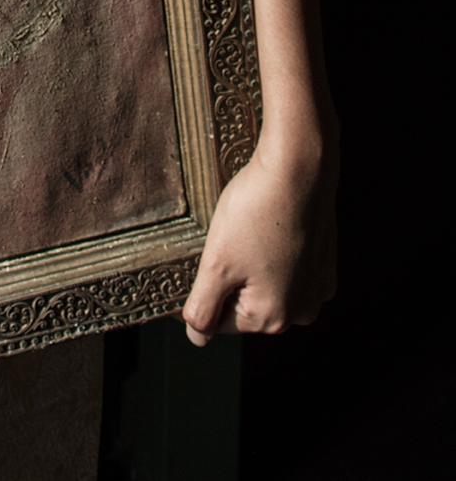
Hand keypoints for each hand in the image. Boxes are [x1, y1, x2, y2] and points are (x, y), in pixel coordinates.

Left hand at [182, 136, 337, 342]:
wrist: (299, 168)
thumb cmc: (256, 211)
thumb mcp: (217, 261)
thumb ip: (204, 306)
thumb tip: (197, 337)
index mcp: (272, 317)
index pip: (218, 321)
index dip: (195, 297)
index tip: (180, 273)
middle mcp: (301, 311)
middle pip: (245, 305)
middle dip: (226, 279)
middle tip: (215, 243)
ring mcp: (317, 287)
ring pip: (267, 286)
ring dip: (249, 268)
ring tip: (240, 232)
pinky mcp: (325, 262)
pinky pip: (289, 269)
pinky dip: (273, 255)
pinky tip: (264, 229)